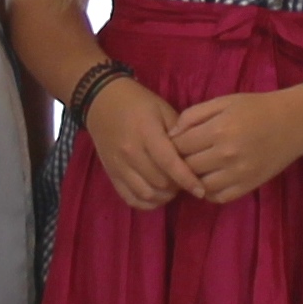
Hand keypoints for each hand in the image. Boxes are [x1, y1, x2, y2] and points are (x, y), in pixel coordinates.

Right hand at [79, 77, 207, 211]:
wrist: (102, 100)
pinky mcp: (111, 173)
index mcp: (146, 133)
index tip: (200, 190)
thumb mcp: (163, 109)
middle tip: (185, 180)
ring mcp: (118, 165)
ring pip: (146, 194)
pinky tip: (156, 196)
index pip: (169, 164)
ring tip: (172, 188)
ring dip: (163, 196)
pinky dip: (146, 203)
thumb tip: (193, 156)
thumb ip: (180, 133)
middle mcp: (130, 152)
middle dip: (177, 186)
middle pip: (160, 182)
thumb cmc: (138, 102)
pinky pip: (129, 198)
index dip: (187, 180)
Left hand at [171, 88, 302, 204]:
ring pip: (199, 185)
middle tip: (183, 156)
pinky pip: (218, 197)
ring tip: (196, 168)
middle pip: (187, 167)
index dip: (171, 145)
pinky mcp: (248, 186)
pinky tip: (210, 179)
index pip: (179, 146)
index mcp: (218, 130)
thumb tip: (171, 135)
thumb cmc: (257, 107)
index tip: (173, 143)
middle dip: (180, 162)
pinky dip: (209, 191)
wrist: (294, 122)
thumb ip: (193, 115)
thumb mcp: (223, 102)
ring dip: (193, 179)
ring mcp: (238, 174)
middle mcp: (226, 154)